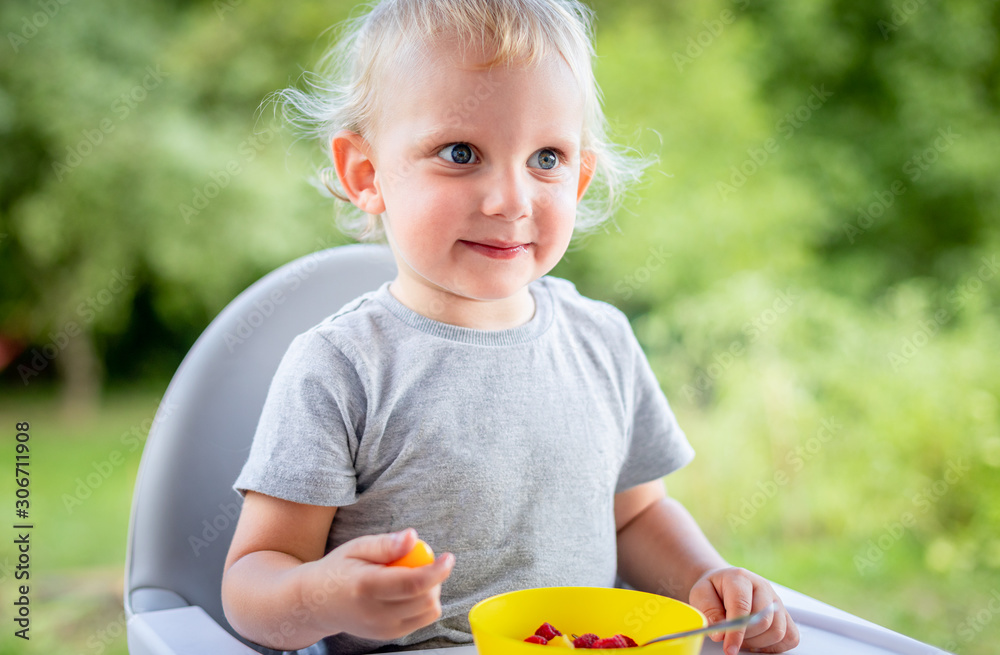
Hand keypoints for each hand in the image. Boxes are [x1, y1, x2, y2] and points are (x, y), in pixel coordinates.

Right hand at [307, 528, 454, 640]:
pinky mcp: (388, 635)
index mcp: (366, 587)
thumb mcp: (357, 547)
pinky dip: (423, 604)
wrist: (316, 602)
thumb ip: (386, 544)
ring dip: (432, 592)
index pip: (412, 584)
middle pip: (425, 600)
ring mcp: (382, 628)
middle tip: (426, 561)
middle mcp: (375, 613)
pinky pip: (421, 620)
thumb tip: (413, 537)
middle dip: (436, 578)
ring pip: (428, 612)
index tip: (448, 557)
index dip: (436, 571)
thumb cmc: (338, 570)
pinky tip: (407, 590)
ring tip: (413, 575)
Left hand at [689, 567, 798, 654]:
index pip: (742, 606)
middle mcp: (763, 587)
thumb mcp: (701, 594)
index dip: (736, 631)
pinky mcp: (785, 615)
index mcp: (740, 577)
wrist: (724, 584)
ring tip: (742, 637)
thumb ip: (708, 612)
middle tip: (731, 638)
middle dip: (746, 637)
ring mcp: (776, 600)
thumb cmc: (713, 590)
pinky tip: (757, 640)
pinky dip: (774, 645)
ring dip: (758, 642)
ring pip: (778, 631)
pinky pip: (790, 637)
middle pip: (764, 621)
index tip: (729, 648)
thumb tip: (721, 634)